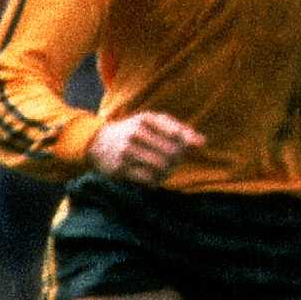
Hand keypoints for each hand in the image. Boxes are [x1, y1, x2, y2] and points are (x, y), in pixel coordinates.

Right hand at [87, 112, 205, 184]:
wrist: (97, 143)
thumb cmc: (134, 132)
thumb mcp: (153, 123)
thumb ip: (180, 130)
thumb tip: (203, 142)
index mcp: (146, 119)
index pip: (177, 133)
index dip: (185, 144)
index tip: (182, 147)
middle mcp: (135, 133)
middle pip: (171, 152)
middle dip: (178, 159)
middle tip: (174, 161)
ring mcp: (126, 152)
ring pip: (161, 167)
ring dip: (168, 171)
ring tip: (165, 169)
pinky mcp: (119, 169)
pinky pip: (148, 179)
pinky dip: (156, 180)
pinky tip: (154, 176)